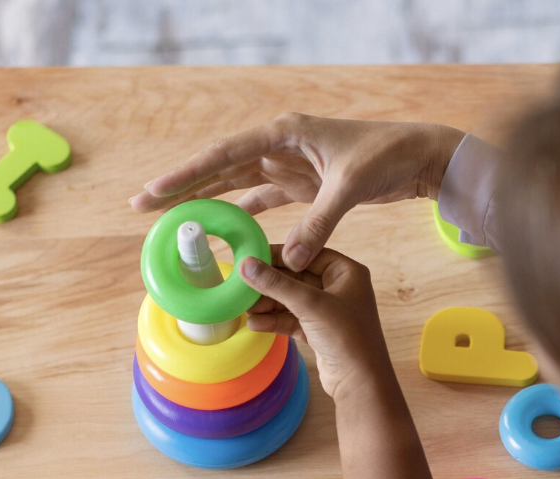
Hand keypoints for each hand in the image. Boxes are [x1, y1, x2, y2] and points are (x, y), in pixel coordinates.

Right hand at [131, 114, 465, 271]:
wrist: (418, 157)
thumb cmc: (386, 158)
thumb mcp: (350, 189)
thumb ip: (317, 224)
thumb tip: (288, 262)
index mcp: (284, 133)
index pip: (224, 155)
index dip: (186, 174)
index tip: (154, 190)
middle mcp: (280, 145)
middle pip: (219, 168)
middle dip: (182, 187)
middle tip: (141, 207)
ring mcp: (289, 164)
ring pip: (235, 184)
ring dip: (205, 201)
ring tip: (170, 218)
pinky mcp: (303, 184)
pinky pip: (262, 200)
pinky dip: (241, 214)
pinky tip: (220, 230)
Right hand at [239, 245, 393, 403]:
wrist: (360, 383)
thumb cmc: (346, 337)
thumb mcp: (309, 304)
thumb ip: (276, 284)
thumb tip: (246, 264)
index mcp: (347, 272)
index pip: (308, 255)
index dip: (279, 256)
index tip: (252, 258)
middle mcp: (340, 288)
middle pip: (297, 278)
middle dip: (270, 285)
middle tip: (243, 285)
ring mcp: (330, 311)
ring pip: (292, 301)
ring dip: (269, 305)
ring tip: (246, 308)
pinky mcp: (320, 332)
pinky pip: (293, 320)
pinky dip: (275, 321)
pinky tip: (255, 324)